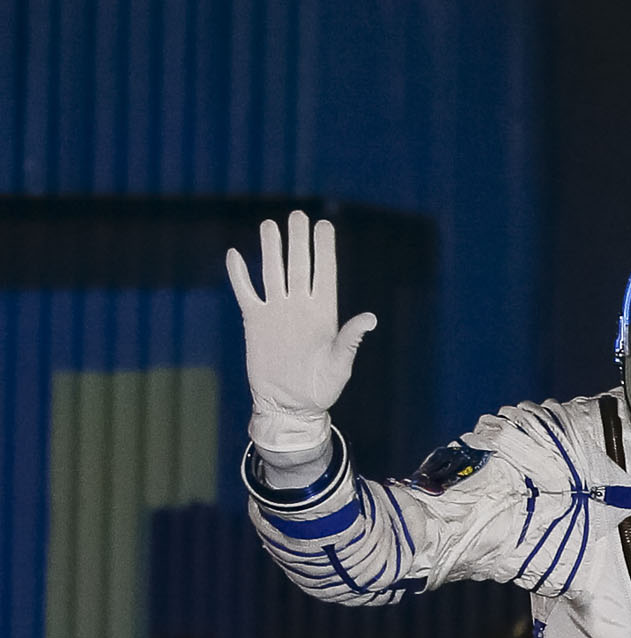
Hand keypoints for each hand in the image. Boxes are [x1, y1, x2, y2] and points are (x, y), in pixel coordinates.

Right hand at [224, 211, 377, 459]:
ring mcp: (277, 311)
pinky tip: (235, 255)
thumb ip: (350, 339)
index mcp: (324, 313)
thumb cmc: (322, 388)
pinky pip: (246, 292)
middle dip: (298, 241)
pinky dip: (239, 275)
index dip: (324, 250)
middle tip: (298, 215)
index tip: (325, 225)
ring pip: (272, 272)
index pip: (324, 273)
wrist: (290, 405)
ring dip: (271, 249)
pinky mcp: (254, 320)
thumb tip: (370, 318)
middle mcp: (300, 306)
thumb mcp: (340, 365)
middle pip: (298, 266)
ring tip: (270, 225)